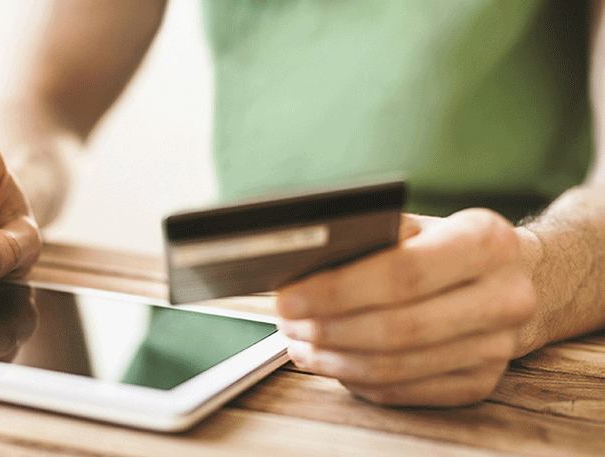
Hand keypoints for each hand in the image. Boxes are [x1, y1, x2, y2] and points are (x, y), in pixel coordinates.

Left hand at [275, 209, 537, 406]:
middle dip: (327, 329)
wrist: (515, 280)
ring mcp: (496, 348)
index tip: (289, 295)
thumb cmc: (448, 247)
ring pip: (395, 367)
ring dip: (333, 359)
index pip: (403, 273)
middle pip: (396, 328)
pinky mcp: (479, 384)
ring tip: (299, 342)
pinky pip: (401, 391)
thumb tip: (303, 262)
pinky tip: (328, 360)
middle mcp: (504, 298)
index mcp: (486, 243)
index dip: (338, 290)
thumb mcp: (421, 224)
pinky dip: (354, 379)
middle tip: (286, 322)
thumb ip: (372, 236)